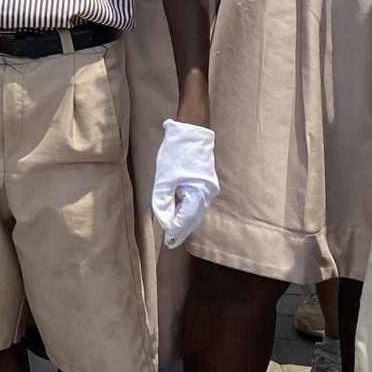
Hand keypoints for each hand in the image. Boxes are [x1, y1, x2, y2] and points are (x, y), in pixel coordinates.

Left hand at [152, 119, 218, 246]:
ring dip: (185, 221)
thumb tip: (164, 222)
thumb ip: (163, 201)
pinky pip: (197, 202)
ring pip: (196, 210)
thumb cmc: (177, 151)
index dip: (177, 231)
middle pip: (195, 218)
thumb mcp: (164, 178)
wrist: (192, 130)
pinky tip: (179, 213)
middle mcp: (208, 193)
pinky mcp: (205, 182)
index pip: (188, 219)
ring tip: (173, 231)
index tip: (167, 241)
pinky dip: (188, 210)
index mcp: (200, 193)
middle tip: (171, 242)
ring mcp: (208, 187)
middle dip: (182, 230)